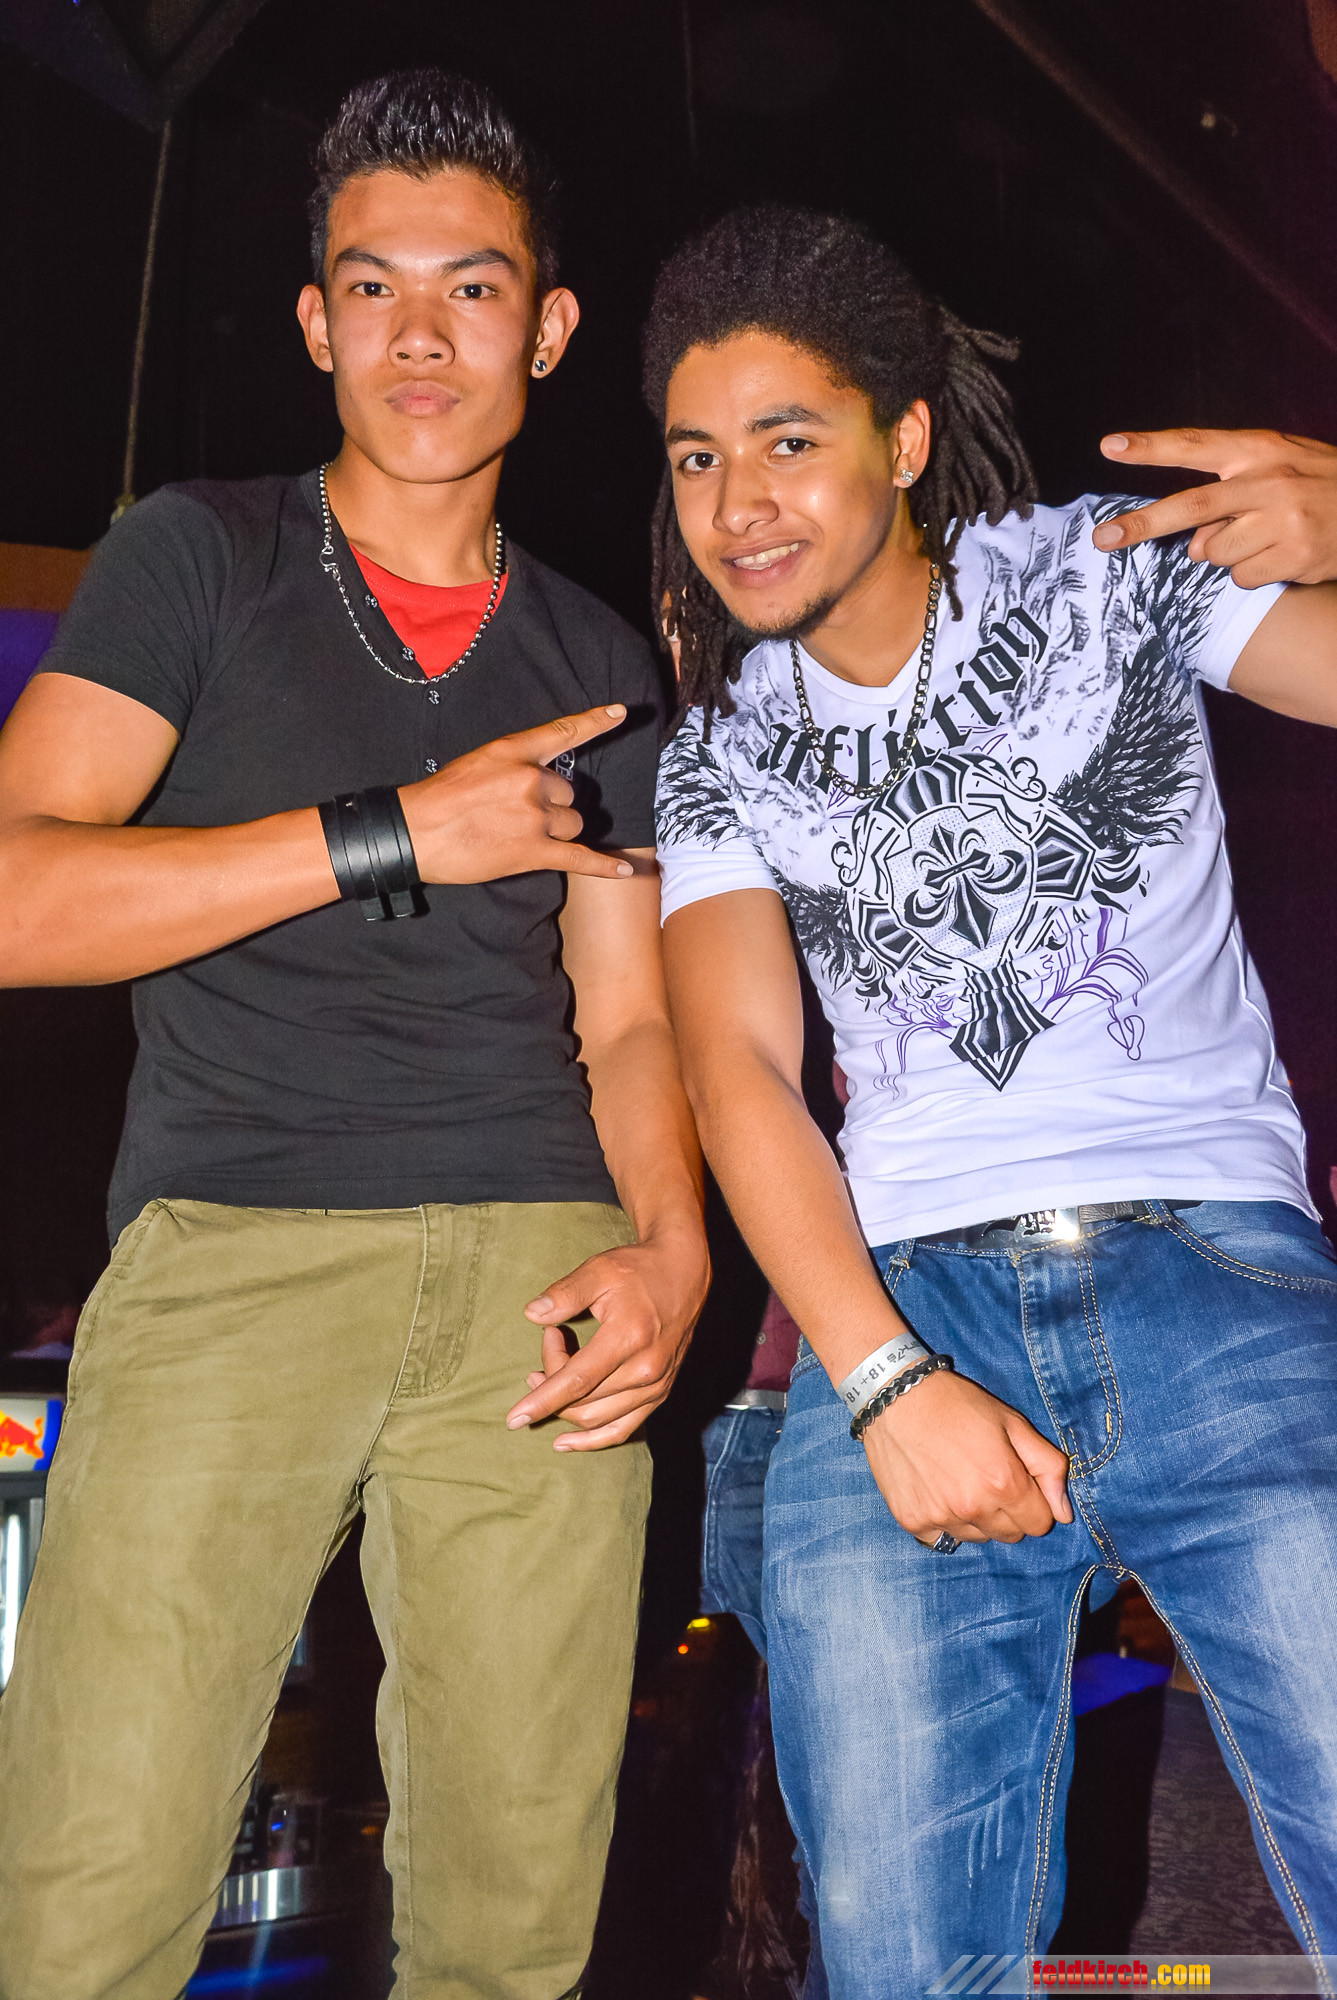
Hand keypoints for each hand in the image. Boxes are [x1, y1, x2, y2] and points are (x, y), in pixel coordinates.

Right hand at [399, 704, 633, 883]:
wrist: (414, 832)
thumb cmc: (438, 799)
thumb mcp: (476, 763)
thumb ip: (511, 766)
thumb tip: (537, 783)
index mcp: (514, 753)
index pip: (563, 732)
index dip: (594, 722)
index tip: (619, 713)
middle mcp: (531, 781)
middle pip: (569, 794)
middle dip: (552, 806)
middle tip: (517, 816)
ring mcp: (534, 817)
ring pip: (574, 823)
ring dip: (558, 831)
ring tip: (521, 836)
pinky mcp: (533, 852)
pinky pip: (579, 858)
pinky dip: (605, 866)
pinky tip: (626, 868)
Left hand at [505, 1230, 709, 1448]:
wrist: (683, 1272)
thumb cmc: (639, 1269)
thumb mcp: (600, 1270)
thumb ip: (565, 1293)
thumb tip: (532, 1314)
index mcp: (629, 1338)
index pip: (577, 1381)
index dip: (543, 1401)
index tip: (514, 1417)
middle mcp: (646, 1369)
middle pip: (583, 1399)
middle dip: (551, 1383)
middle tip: (548, 1343)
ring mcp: (656, 1385)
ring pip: (597, 1418)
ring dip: (565, 1406)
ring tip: (545, 1378)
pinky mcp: (660, 1393)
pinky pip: (623, 1429)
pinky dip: (593, 1440)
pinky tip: (565, 1442)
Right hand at [861, 1369, 1072, 1544]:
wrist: (897, 1398)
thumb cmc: (959, 1405)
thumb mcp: (1013, 1423)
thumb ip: (1048, 1467)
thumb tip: (1064, 1514)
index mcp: (1004, 1483)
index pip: (1040, 1524)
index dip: (1034, 1502)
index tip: (1016, 1480)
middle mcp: (974, 1508)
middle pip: (1010, 1536)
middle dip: (1008, 1512)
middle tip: (986, 1476)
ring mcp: (940, 1517)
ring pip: (978, 1538)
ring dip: (976, 1518)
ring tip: (958, 1480)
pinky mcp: (913, 1522)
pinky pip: (943, 1538)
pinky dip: (945, 1521)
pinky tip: (936, 1489)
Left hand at [1091, 428, 1336, 586]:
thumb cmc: (1316, 486)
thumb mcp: (1276, 470)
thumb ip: (1227, 499)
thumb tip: (1192, 546)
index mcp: (1259, 449)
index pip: (1196, 445)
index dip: (1151, 447)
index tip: (1110, 446)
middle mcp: (1269, 480)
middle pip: (1191, 506)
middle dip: (1142, 525)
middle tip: (1102, 540)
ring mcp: (1284, 519)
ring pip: (1215, 552)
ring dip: (1226, 554)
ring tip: (1264, 539)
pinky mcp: (1295, 555)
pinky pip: (1242, 578)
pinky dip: (1252, 574)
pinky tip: (1280, 557)